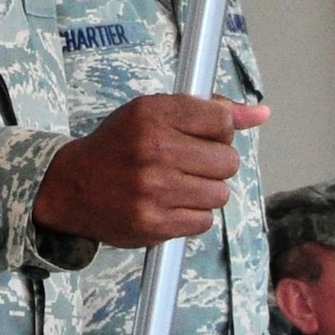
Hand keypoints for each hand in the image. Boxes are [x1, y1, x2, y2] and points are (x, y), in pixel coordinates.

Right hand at [34, 94, 268, 247]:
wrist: (72, 186)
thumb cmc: (118, 145)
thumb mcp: (154, 111)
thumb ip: (209, 109)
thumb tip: (262, 114)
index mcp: (154, 114)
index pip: (222, 122)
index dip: (218, 132)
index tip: (203, 136)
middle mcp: (154, 149)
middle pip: (227, 160)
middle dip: (215, 163)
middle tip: (190, 163)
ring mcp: (154, 190)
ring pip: (219, 194)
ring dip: (206, 192)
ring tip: (179, 184)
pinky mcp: (153, 225)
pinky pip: (203, 222)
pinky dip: (192, 215)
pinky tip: (170, 204)